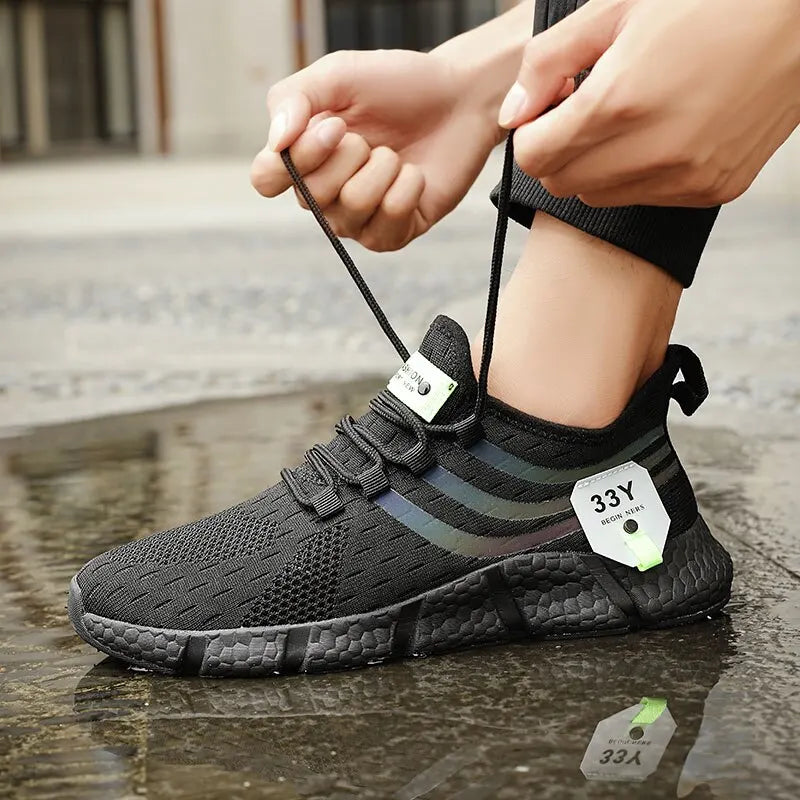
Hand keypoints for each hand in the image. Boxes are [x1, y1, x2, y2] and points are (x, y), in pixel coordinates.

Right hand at [251, 49, 502, 250]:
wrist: (459, 99)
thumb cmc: (397, 85)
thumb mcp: (339, 74)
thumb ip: (294, 98)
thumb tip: (276, 143)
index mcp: (302, 157)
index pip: (266, 180)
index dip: (299, 158)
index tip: (336, 126)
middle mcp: (324, 195)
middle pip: (309, 198)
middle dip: (348, 157)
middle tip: (371, 137)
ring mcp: (358, 219)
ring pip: (350, 211)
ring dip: (382, 170)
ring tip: (396, 154)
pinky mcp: (393, 234)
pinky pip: (387, 225)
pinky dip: (407, 190)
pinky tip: (415, 175)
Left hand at [499, 0, 799, 206]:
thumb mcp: (616, 6)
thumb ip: (548, 62)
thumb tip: (512, 113)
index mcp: (621, 101)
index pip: (533, 157)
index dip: (531, 132)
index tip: (550, 107)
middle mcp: (655, 150)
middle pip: (560, 183)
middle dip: (557, 150)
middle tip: (583, 109)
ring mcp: (688, 176)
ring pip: (600, 196)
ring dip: (595, 166)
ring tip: (626, 116)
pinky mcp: (715, 188)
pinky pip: (648, 197)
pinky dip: (638, 173)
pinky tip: (662, 131)